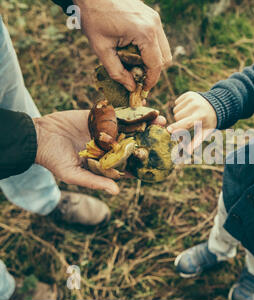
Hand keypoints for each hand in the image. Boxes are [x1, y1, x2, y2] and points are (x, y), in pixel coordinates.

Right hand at [33, 110, 165, 194]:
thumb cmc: (55, 161)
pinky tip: (143, 104)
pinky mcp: (98, 117)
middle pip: (134, 142)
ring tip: (160, 118)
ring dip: (145, 122)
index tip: (161, 158)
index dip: (145, 160)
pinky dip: (129, 109)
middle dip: (150, 138)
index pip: (130, 163)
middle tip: (166, 134)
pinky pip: (116, 112)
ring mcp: (105, 130)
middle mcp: (109, 146)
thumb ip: (96, 181)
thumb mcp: (74, 175)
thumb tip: (117, 192)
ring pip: (129, 126)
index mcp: (107, 162)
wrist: (38, 136)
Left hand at [74, 0, 171, 91]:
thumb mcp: (101, 48)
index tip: (143, 89)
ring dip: (152, 60)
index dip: (150, 81)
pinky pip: (158, 39)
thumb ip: (117, 71)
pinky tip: (133, 49)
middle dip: (153, 71)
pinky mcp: (152, 16)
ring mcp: (155, 19)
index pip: (156, 65)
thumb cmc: (93, 17)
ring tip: (133, 63)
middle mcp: (154, 25)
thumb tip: (131, 87)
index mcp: (145, 34)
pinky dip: (150, 49)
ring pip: (164, 49)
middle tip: (137, 77)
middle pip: (165, 59)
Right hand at [168, 91, 216, 153]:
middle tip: (188, 123)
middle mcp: (196, 105)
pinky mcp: (189, 94)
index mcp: (201, 116)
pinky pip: (176, 103)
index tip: (169, 130)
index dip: (177, 127)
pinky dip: (180, 107)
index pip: (186, 122)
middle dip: (179, 122)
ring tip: (190, 115)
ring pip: (175, 110)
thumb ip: (195, 142)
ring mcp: (192, 98)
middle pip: (177, 117)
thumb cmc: (209, 122)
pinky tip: (189, 109)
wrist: (216, 106)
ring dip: (179, 115)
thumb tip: (186, 153)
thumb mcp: (205, 132)